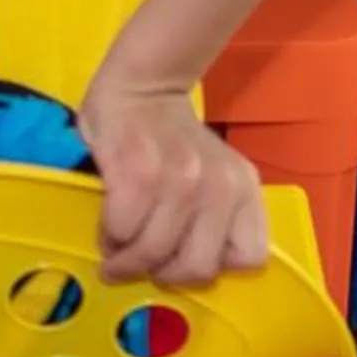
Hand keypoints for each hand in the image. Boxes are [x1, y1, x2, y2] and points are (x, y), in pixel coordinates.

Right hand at [76, 75, 268, 285]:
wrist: (144, 83)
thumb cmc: (176, 135)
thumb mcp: (217, 171)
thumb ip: (216, 214)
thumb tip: (187, 266)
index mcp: (244, 189)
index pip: (249, 257)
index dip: (214, 264)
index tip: (186, 258)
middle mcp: (220, 189)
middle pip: (197, 267)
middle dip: (163, 274)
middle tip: (141, 266)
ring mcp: (180, 181)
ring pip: (155, 253)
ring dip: (129, 260)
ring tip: (115, 254)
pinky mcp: (138, 174)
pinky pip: (123, 229)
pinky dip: (111, 236)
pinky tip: (107, 229)